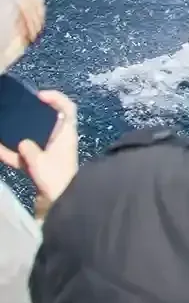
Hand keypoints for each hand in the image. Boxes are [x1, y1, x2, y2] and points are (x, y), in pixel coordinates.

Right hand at [0, 89, 77, 217]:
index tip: (39, 95)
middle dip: (30, 114)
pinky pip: (19, 156)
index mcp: (66, 137)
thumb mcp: (41, 163)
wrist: (61, 207)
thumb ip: (29, 150)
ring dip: (16, 133)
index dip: (57, 98)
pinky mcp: (37, 167)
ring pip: (30, 137)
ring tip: (3, 124)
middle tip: (14, 108)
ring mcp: (47, 154)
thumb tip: (22, 144)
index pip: (68, 110)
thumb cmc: (57, 182)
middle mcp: (58, 143)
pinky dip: (7, 153)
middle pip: (46, 121)